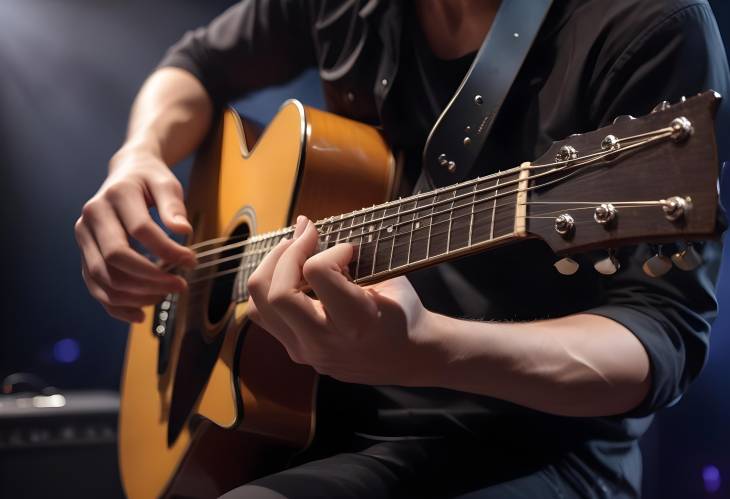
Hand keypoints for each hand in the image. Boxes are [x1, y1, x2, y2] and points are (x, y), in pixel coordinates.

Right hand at [74, 147, 195, 322]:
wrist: (126, 174)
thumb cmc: (150, 180)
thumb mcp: (166, 183)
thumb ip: (173, 205)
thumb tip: (183, 231)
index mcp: (115, 196)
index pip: (140, 230)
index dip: (168, 250)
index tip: (192, 260)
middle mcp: (91, 217)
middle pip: (115, 257)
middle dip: (151, 277)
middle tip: (180, 285)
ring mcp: (84, 238)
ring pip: (102, 277)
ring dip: (135, 294)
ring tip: (165, 295)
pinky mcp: (85, 255)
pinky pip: (95, 287)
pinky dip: (116, 306)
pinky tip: (140, 314)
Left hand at [247, 216, 437, 385]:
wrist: (408, 356)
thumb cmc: (402, 312)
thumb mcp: (389, 281)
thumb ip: (351, 261)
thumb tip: (313, 235)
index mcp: (356, 322)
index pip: (317, 272)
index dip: (330, 249)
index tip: (347, 248)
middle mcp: (324, 341)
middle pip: (276, 292)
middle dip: (287, 252)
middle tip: (307, 234)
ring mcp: (305, 351)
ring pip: (258, 305)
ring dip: (270, 269)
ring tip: (292, 250)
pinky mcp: (295, 351)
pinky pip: (263, 315)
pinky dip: (269, 287)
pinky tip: (288, 272)